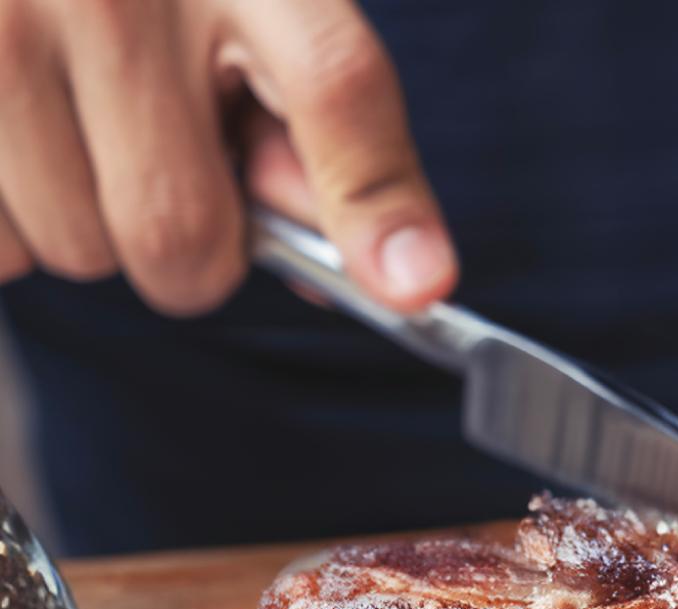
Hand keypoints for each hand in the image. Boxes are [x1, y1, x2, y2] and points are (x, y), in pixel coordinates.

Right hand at [0, 0, 454, 314]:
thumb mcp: (257, 10)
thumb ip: (316, 129)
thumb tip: (387, 272)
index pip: (335, 87)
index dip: (376, 201)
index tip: (415, 289)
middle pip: (180, 231)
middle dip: (193, 252)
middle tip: (173, 177)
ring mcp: (2, 19)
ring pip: (77, 250)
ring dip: (90, 231)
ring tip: (78, 130)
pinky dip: (12, 229)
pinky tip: (20, 137)